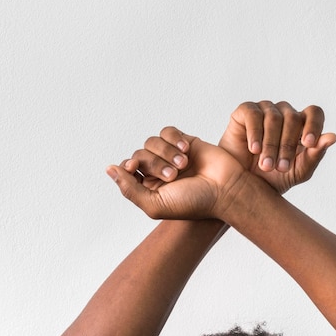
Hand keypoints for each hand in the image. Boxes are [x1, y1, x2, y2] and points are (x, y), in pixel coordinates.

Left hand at [107, 128, 247, 219]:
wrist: (227, 189)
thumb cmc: (195, 202)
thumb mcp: (155, 204)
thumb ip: (130, 189)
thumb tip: (109, 169)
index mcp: (149, 187)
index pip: (127, 170)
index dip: (128, 166)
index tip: (135, 168)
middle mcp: (158, 170)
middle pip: (140, 154)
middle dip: (154, 163)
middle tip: (174, 175)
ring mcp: (171, 155)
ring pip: (152, 141)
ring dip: (166, 152)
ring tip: (184, 164)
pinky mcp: (185, 141)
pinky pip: (167, 131)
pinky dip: (173, 139)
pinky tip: (186, 150)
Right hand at [218, 101, 335, 193]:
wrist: (241, 186)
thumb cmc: (272, 178)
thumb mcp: (298, 171)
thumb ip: (315, 154)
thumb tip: (332, 137)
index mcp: (301, 125)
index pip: (314, 113)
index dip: (314, 125)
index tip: (308, 143)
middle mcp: (284, 114)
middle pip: (293, 117)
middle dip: (287, 145)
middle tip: (281, 167)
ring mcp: (265, 110)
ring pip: (274, 117)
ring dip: (271, 144)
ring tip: (266, 165)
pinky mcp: (245, 110)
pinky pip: (253, 115)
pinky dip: (255, 133)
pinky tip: (254, 149)